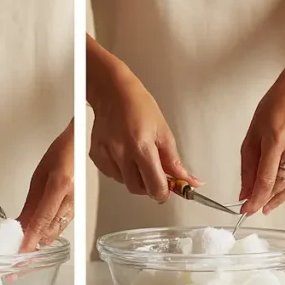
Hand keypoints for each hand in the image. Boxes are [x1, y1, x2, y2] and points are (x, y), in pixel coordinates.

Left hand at [18, 120, 73, 250]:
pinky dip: (49, 232)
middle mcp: (72, 198)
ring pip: (57, 231)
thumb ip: (31, 203)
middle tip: (17, 255)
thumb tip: (20, 223)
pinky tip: (39, 235)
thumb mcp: (38, 176)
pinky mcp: (79, 208)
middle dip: (33, 244)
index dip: (31, 239)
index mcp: (60, 185)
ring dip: (40, 240)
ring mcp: (78, 204)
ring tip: (23, 249)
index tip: (21, 251)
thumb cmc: (62, 153)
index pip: (42, 219)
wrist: (81, 146)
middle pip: (51, 230)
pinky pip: (62, 225)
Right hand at [89, 68, 200, 200]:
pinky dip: (120, 171)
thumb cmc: (138, 106)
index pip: (155, 186)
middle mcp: (121, 152)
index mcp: (141, 146)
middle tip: (155, 172)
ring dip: (134, 177)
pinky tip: (124, 155)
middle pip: (137, 188)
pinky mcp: (96, 155)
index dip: (165, 191)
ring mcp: (106, 154)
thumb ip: (174, 162)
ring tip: (138, 157)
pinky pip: (111, 174)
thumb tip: (188, 180)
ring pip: (124, 182)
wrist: (113, 93)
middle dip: (149, 185)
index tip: (169, 188)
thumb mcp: (164, 132)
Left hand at [239, 71, 284, 214]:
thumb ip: (248, 163)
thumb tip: (245, 188)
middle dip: (266, 201)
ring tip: (268, 204)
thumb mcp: (252, 132)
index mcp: (275, 139)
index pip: (265, 179)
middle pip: (281, 184)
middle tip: (254, 209)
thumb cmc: (275, 104)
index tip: (246, 209)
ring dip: (280, 198)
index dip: (255, 199)